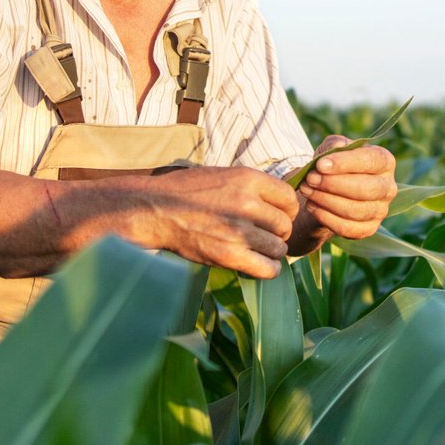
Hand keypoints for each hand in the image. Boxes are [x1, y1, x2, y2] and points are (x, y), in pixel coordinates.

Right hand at [151, 166, 299, 278]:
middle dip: (277, 232)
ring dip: (271, 251)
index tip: (275, 215)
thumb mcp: (224, 175)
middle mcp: (247, 203)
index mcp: (248, 179)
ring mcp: (239, 231)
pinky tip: (259, 264)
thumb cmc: (187, 191)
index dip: (285, 210)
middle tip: (263, 235)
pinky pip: (268, 268)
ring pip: (279, 247)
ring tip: (256, 249)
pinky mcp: (229, 255)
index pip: (289, 199)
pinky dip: (269, 269)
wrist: (155, 209)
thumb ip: (253, 187)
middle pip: (285, 225)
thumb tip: (281, 202)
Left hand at [295, 135, 397, 247]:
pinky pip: (348, 228)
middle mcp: (388, 187)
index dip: (345, 163)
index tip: (320, 165)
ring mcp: (381, 210)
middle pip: (366, 189)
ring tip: (307, 190)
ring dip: (326, 201)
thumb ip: (334, 144)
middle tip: (310, 179)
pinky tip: (311, 206)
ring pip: (355, 210)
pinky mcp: (369, 229)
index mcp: (385, 162)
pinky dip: (326, 218)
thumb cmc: (334, 165)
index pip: (371, 161)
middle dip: (333, 184)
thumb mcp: (332, 148)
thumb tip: (339, 146)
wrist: (329, 191)